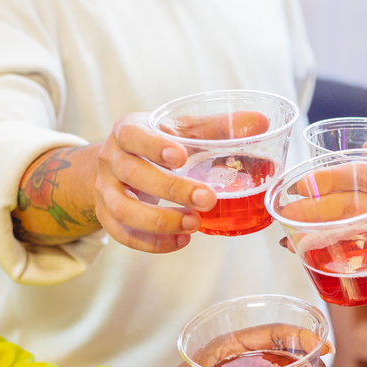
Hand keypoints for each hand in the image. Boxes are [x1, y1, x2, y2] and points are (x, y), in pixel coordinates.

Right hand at [95, 110, 265, 253]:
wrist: (117, 163)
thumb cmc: (158, 143)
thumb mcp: (181, 130)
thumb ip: (218, 127)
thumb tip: (261, 122)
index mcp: (128, 130)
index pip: (133, 135)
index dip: (153, 146)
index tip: (181, 157)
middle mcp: (111, 159)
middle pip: (133, 174)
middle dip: (172, 189)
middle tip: (208, 199)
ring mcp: (105, 190)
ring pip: (122, 209)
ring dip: (160, 222)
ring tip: (194, 224)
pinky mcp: (106, 216)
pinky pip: (122, 234)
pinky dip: (152, 243)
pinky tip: (182, 241)